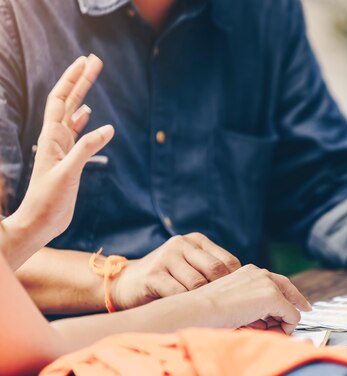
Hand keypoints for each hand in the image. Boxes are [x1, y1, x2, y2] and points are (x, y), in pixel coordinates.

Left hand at [1, 55, 113, 267]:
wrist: (39, 222)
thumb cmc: (49, 200)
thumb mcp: (69, 173)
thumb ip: (87, 149)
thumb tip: (108, 128)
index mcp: (52, 137)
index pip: (61, 100)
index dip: (72, 79)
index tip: (86, 61)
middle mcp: (55, 138)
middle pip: (68, 100)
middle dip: (81, 79)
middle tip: (96, 60)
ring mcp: (62, 147)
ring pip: (72, 113)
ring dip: (83, 94)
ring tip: (93, 77)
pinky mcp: (68, 159)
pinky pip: (76, 131)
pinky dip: (83, 119)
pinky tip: (89, 113)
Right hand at [110, 233, 241, 309]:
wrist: (124, 283)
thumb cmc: (166, 281)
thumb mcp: (190, 268)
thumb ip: (212, 272)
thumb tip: (246, 289)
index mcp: (196, 241)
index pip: (229, 261)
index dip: (235, 283)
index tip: (233, 301)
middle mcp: (182, 244)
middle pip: (216, 270)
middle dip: (221, 293)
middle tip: (221, 311)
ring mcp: (166, 257)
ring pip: (199, 284)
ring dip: (202, 302)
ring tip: (203, 314)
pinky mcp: (153, 274)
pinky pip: (179, 294)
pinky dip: (185, 306)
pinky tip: (185, 312)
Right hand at [196, 264, 311, 333]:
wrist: (201, 309)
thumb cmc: (208, 309)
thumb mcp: (233, 301)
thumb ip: (251, 305)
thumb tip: (265, 321)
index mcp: (249, 272)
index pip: (275, 283)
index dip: (284, 298)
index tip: (292, 309)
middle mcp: (261, 274)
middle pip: (288, 289)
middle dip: (291, 307)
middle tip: (288, 324)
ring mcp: (268, 284)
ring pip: (290, 305)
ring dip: (281, 322)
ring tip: (263, 332)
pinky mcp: (274, 298)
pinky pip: (293, 316)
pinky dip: (286, 328)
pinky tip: (271, 333)